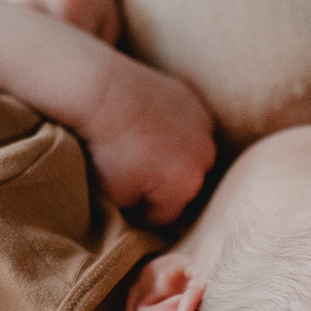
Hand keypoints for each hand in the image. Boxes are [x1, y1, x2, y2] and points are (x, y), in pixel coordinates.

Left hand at [82, 61, 216, 225]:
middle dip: (162, 184)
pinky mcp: (193, 101)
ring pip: (188, 154)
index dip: (142, 214)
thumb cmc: (107, 148)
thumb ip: (134, 208)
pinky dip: (171, 129)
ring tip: (142, 148)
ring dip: (170, 156)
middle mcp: (204, 158)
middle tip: (133, 175)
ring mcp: (202, 126)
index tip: (125, 204)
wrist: (106, 94)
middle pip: (183, 184)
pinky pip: (186, 126)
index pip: (166, 215)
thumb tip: (140, 205)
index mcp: (187, 185)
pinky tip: (148, 126)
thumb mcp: (114, 195)